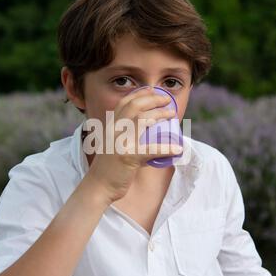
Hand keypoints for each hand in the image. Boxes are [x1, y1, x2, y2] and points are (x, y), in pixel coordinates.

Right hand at [85, 87, 182, 203]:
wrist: (98, 185)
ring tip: (172, 115)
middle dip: (153, 100)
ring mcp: (120, 142)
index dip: (139, 94)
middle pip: (135, 106)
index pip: (124, 103)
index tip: (152, 90)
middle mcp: (114, 130)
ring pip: (143, 120)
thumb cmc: (107, 168)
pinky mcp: (129, 157)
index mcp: (110, 126)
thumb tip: (140, 131)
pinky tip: (177, 148)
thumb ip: (120, 136)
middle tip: (167, 101)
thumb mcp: (111, 145)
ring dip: (160, 115)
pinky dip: (166, 148)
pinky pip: (151, 149)